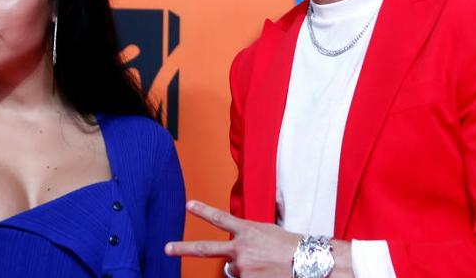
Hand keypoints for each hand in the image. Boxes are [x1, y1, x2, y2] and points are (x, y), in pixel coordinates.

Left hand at [163, 200, 302, 276]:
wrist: (309, 262)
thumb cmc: (292, 247)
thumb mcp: (269, 234)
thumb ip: (247, 241)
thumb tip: (231, 261)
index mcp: (247, 230)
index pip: (220, 218)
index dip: (203, 210)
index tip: (189, 204)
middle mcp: (240, 248)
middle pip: (206, 249)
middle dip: (183, 249)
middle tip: (166, 248)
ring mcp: (242, 266)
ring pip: (234, 271)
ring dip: (246, 271)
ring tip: (266, 267)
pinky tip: (266, 274)